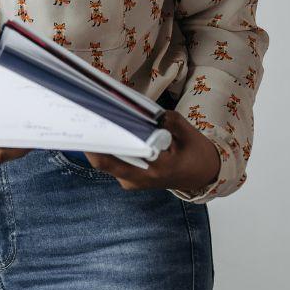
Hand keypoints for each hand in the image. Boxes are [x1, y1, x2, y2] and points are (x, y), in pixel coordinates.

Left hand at [84, 110, 221, 193]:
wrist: (204, 176)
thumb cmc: (197, 155)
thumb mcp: (189, 134)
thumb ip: (170, 121)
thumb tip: (146, 108)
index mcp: (154, 170)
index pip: (113, 161)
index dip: (96, 144)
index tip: (88, 125)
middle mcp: (138, 179)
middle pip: (104, 162)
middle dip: (94, 139)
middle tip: (86, 116)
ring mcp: (132, 181)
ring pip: (107, 162)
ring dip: (101, 142)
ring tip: (94, 119)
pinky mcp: (131, 178)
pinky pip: (114, 162)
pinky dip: (110, 147)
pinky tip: (107, 129)